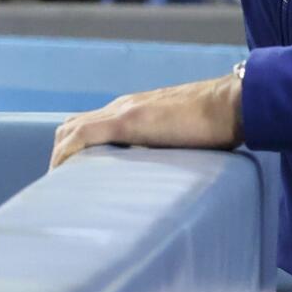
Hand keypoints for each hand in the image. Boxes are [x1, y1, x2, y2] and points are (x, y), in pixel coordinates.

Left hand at [49, 71, 243, 169]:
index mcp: (134, 109)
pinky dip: (68, 153)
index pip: (90, 126)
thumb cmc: (216, 123)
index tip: (71, 179)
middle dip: (60, 155)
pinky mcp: (129, 120)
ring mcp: (123, 111)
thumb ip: (165, 149)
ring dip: (60, 156)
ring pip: (71, 129)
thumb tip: (161, 177)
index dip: (74, 150)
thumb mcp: (181, 136)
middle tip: (61, 188)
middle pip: (72, 126)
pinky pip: (84, 134)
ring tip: (59, 187)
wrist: (232, 103)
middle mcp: (122, 106)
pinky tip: (63, 173)